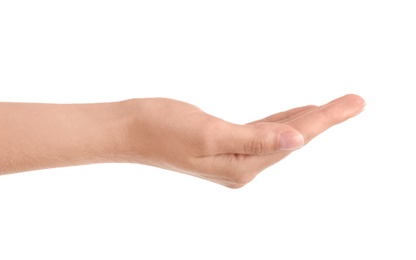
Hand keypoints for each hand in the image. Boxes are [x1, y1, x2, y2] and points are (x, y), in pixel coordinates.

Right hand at [123, 94, 365, 187]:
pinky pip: (262, 133)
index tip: (354, 103)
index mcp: (241, 167)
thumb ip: (255, 140)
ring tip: (333, 108)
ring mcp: (232, 157)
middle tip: (355, 101)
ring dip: (306, 120)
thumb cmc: (162, 129)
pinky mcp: (223, 145)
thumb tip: (296, 143)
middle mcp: (241, 167)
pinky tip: (293, 116)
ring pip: (279, 136)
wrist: (131, 129)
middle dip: (324, 119)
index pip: (293, 139)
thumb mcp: (210, 134)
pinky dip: (281, 122)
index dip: (325, 119)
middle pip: (292, 139)